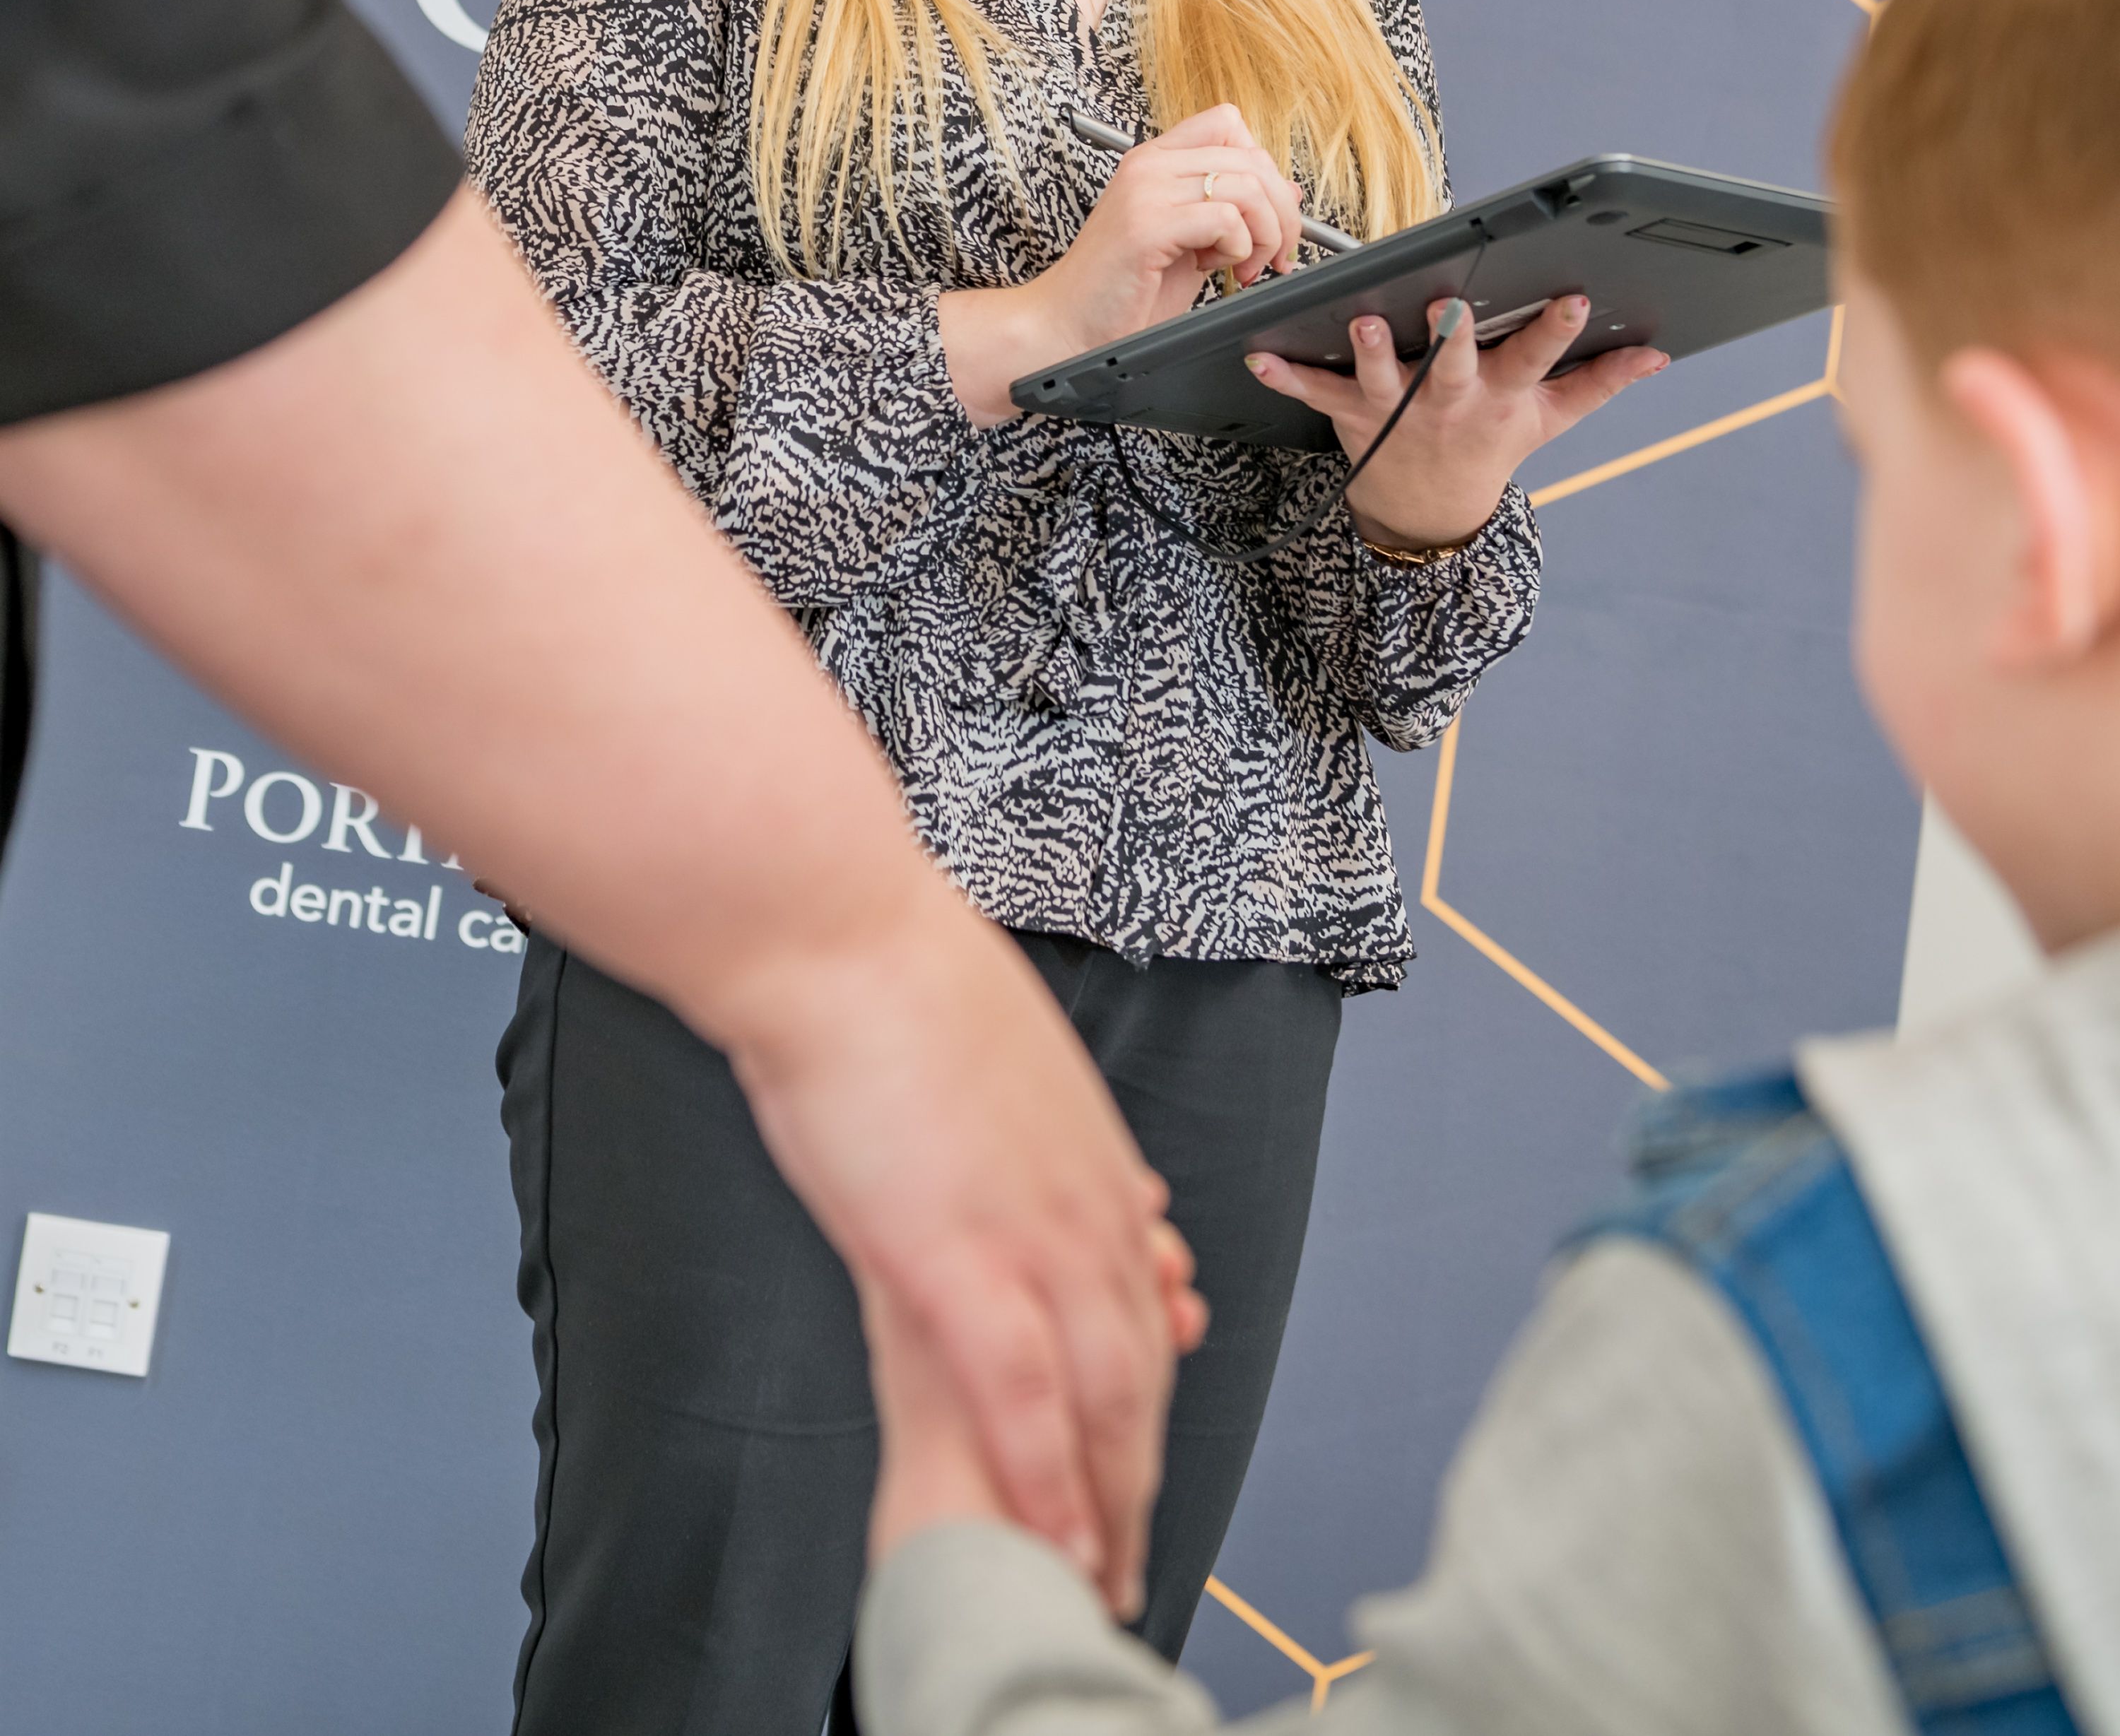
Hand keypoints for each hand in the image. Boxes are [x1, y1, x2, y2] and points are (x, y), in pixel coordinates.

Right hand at [0, 197, 1192, 1620]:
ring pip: (1086, 1384)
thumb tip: (857, 951)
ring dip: (1099, 1488)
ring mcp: (1015, 1203)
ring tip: (1105, 1574)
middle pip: (1118, 1317)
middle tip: (1147, 1504)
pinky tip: (1050, 1553)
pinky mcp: (957, 1248)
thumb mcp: (886, 932)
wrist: (793, 878)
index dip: (1142, 1273)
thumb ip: (898, 971)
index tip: (1171, 1310)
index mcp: (1035, 1076)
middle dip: (1139, 1421)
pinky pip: (1015, 1403)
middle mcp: (1051, 1146)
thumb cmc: (817, 885)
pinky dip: (1040, 1489)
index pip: (1111, 1196)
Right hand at [940, 106, 1302, 425]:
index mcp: (1155, 161)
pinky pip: (1225, 219)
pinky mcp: (1146, 226)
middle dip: (1281, 213)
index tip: (1266, 217)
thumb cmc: (1124, 290)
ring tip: (1242, 269)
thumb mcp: (1190, 242)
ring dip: (1264, 236)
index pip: (1228, 123)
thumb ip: (1231, 211)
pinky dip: (1238, 251)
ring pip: (1247, 186)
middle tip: (1273, 256)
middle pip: (1251, 157)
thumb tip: (1288, 191)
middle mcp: (1149, 166)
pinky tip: (1216, 272)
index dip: (1261, 167)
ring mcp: (1145, 191)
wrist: (1067, 326)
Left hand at [1246, 293, 1666, 550]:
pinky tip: (1259, 354)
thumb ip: (1599, 382)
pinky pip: (1315, 392)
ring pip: (1383, 377)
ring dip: (1372, 351)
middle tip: (1454, 309)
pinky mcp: (1351, 415)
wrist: (1428, 510)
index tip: (1573, 298)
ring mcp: (1397, 409)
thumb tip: (1656, 353)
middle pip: (1454, 367)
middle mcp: (1449, 401)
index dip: (1556, 330)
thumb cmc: (1490, 444)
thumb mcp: (1548, 420)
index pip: (1537, 359)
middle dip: (1455, 338)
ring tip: (1364, 324)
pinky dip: (1286, 375)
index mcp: (1500, 397)